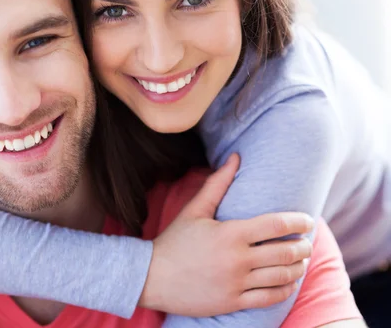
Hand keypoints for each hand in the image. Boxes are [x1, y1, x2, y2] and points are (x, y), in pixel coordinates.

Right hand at [139, 153, 314, 316]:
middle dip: (303, 247)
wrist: (151, 277)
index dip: (299, 221)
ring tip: (301, 262)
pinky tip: (288, 282)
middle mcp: (237, 259)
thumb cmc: (174, 241)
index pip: (277, 224)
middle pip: (285, 252)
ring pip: (282, 277)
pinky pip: (270, 298)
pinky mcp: (232, 302)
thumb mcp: (194, 210)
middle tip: (307, 243)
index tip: (308, 221)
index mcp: (230, 233)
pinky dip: (285, 290)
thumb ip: (217, 184)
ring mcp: (236, 283)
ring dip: (298, 268)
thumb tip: (236, 157)